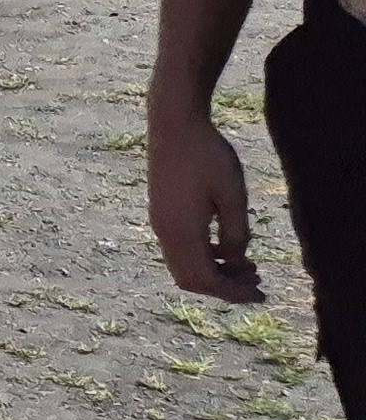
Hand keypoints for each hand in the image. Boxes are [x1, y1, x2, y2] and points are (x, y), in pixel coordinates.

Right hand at [149, 116, 264, 303]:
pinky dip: (203, 257)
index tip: (260, 295)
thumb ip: (237, 234)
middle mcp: (164, 232)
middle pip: (189, 279)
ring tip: (247, 265)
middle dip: (223, 287)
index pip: (205, 280)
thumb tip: (237, 261)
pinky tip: (225, 246)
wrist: (174, 124)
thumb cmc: (207, 156)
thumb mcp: (233, 196)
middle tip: (256, 282)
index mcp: (182, 231)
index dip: (233, 293)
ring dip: (213, 271)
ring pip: (183, 265)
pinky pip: (179, 249)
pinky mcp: (161, 211)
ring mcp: (159, 221)